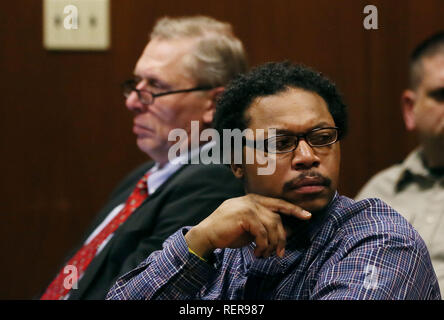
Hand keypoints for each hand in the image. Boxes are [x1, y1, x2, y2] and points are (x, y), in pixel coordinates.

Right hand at [185, 194, 311, 258]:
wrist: (207, 234)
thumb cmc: (227, 231)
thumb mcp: (249, 227)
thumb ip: (263, 225)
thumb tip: (283, 234)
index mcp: (254, 199)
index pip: (278, 203)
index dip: (294, 209)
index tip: (308, 216)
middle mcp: (252, 200)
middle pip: (278, 217)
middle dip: (282, 237)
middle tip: (280, 253)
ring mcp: (248, 206)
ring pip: (272, 226)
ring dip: (271, 245)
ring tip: (264, 255)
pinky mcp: (245, 215)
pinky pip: (262, 233)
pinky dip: (263, 246)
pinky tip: (257, 253)